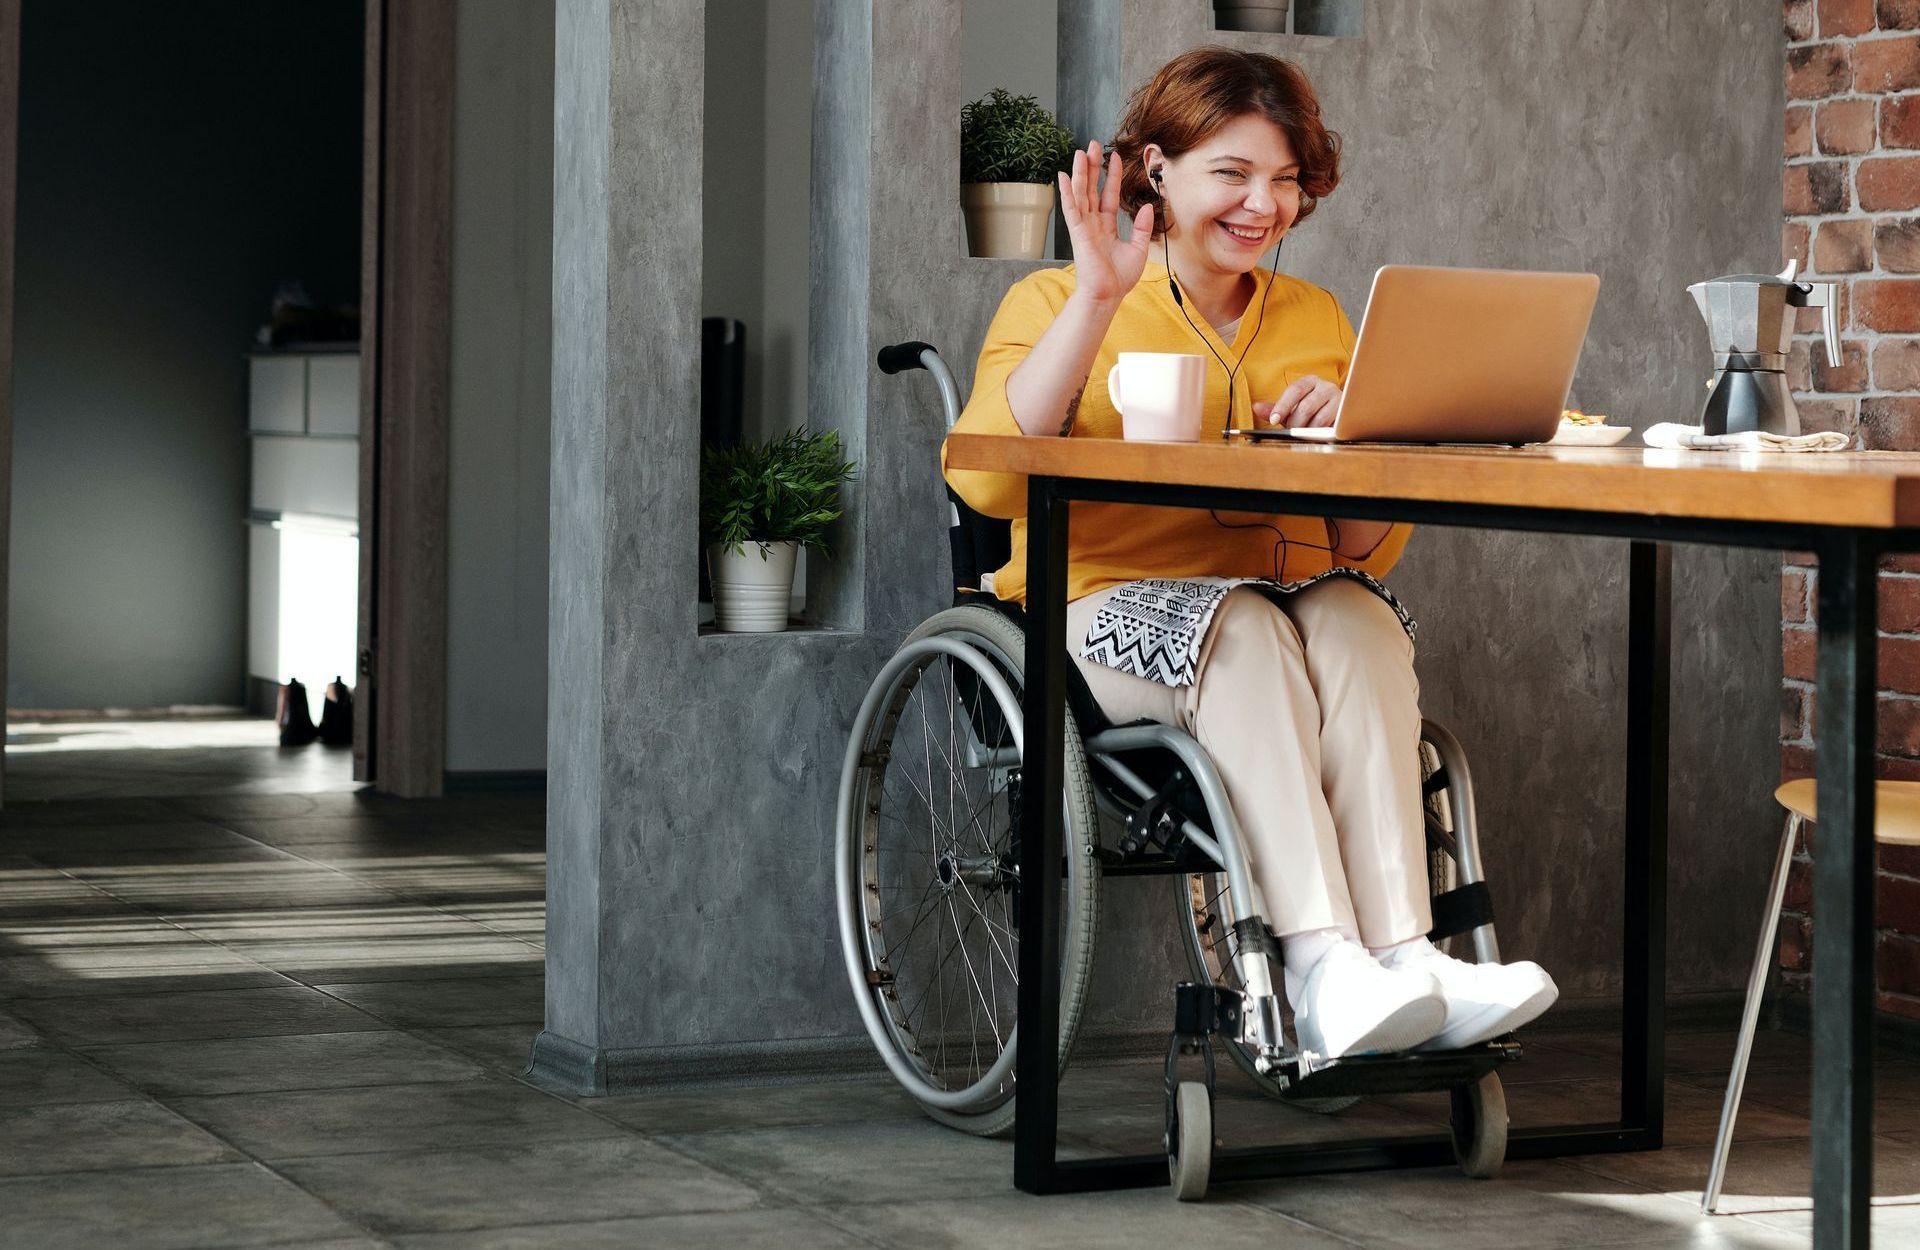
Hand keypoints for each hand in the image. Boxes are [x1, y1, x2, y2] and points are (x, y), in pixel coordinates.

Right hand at [1056, 140, 1154, 308]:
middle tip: (1093, 145)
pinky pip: (1071, 208)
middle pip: (1092, 189)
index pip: (1108, 195)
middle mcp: (1093, 223)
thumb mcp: (1137, 249)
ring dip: (1080, 172)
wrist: (1107, 295)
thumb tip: (1146, 206)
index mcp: (1106, 226)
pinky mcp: (1078, 233)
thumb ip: (1141, 227)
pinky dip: (1067, 192)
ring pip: (1081, 193)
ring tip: (1080, 151)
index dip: (1111, 176)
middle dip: (1093, 166)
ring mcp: (1084, 227)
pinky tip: (1063, 176)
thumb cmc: (1119, 278)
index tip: (1114, 157)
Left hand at [1256, 374, 1341, 427]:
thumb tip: (1256, 407)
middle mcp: (1326, 386)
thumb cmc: (1311, 409)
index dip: (1282, 406)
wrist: (1338, 412)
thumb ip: (1275, 408)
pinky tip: (1316, 435)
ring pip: (1319, 419)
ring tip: (1304, 433)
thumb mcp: (1291, 408)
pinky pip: (1331, 427)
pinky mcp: (1346, 414)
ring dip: (1308, 431)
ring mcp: (1339, 399)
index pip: (1294, 390)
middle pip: (1306, 407)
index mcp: (1310, 381)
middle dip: (1295, 424)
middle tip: (1291, 432)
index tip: (1273, 420)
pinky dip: (1320, 434)